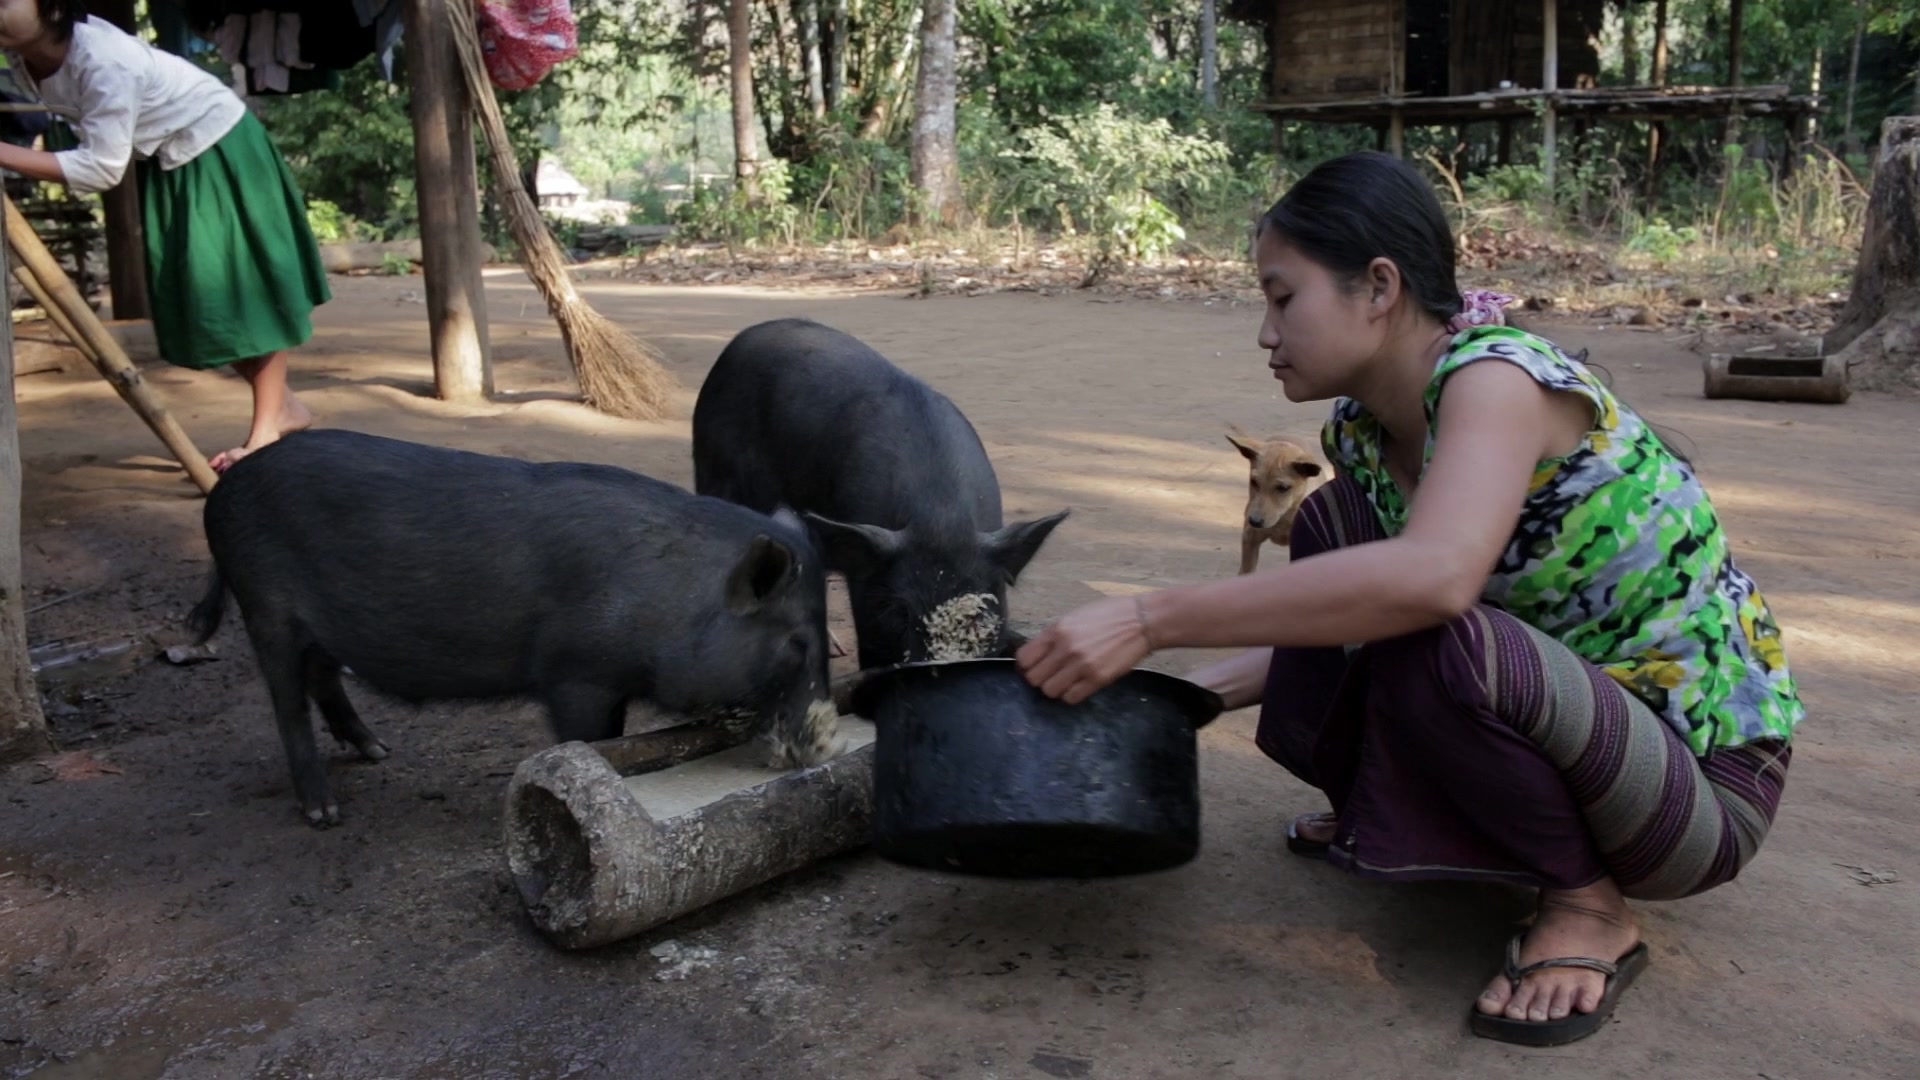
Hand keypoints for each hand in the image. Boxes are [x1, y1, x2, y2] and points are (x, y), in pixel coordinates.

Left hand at [1015, 594, 1155, 703]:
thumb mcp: (1074, 617)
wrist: (1141, 621)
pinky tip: (1078, 685)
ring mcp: (1081, 665)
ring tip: (1066, 680)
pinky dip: (1071, 695)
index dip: (1026, 665)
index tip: (1033, 666)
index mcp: (1057, 630)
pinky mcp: (1097, 679)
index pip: (1024, 658)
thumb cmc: (1109, 615)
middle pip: (1034, 678)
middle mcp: (1065, 648)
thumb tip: (1035, 655)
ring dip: (1055, 688)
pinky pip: (1071, 698)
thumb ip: (1053, 636)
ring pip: (1049, 691)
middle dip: (1039, 678)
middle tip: (1050, 674)